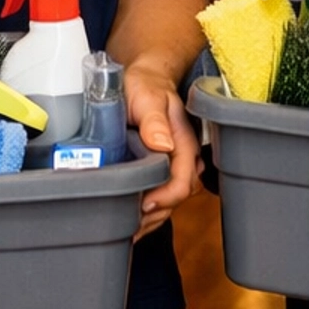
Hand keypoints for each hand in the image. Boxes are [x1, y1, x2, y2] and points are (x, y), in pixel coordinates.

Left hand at [123, 61, 201, 240]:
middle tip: (127, 225)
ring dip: (148, 218)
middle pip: (175, 199)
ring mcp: (171, 167)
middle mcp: (181, 160)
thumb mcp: (149, 97)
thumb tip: (163, 144)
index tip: (144, 204)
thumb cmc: (145, 84)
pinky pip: (157, 197)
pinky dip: (144, 212)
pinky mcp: (158, 170)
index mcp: (183, 144)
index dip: (165, 198)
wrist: (142, 78)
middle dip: (153, 215)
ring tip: (124, 229)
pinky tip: (127, 221)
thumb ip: (155, 121)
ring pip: (167, 202)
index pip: (183, 182)